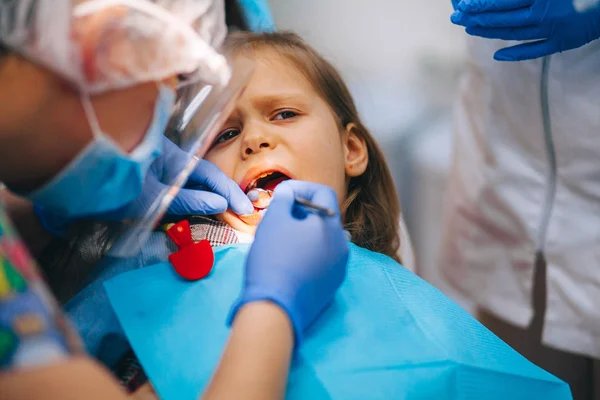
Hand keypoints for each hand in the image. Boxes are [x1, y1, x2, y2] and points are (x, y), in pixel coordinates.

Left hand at [35, 138, 252, 234]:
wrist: (70, 178)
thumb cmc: (109, 183)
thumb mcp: (152, 194)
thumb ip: (187, 199)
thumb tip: (220, 203)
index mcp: (170, 157)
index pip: (208, 174)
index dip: (229, 192)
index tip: (246, 209)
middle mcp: (165, 163)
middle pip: (202, 180)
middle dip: (223, 197)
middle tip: (243, 216)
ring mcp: (156, 176)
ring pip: (189, 189)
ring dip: (207, 204)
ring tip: (226, 220)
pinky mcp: (146, 190)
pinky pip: (175, 197)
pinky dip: (188, 208)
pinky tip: (196, 220)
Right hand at [227, 181, 348, 346]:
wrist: (275, 308)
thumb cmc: (272, 259)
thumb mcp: (273, 221)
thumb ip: (283, 199)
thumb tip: (289, 193)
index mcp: (330, 225)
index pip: (323, 194)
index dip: (302, 188)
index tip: (283, 194)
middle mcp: (342, 244)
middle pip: (325, 217)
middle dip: (302, 211)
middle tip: (279, 215)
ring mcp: (339, 267)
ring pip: (324, 239)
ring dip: (305, 233)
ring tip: (282, 238)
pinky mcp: (332, 284)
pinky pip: (323, 259)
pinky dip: (309, 252)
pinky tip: (289, 260)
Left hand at [451, 0, 599, 60]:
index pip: (501, 2)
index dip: (479, 5)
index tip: (462, 7)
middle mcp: (545, 15)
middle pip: (502, 19)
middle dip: (476, 19)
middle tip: (457, 18)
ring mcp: (553, 31)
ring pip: (513, 34)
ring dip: (488, 33)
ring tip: (470, 30)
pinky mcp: (563, 43)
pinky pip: (534, 51)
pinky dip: (514, 53)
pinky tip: (498, 55)